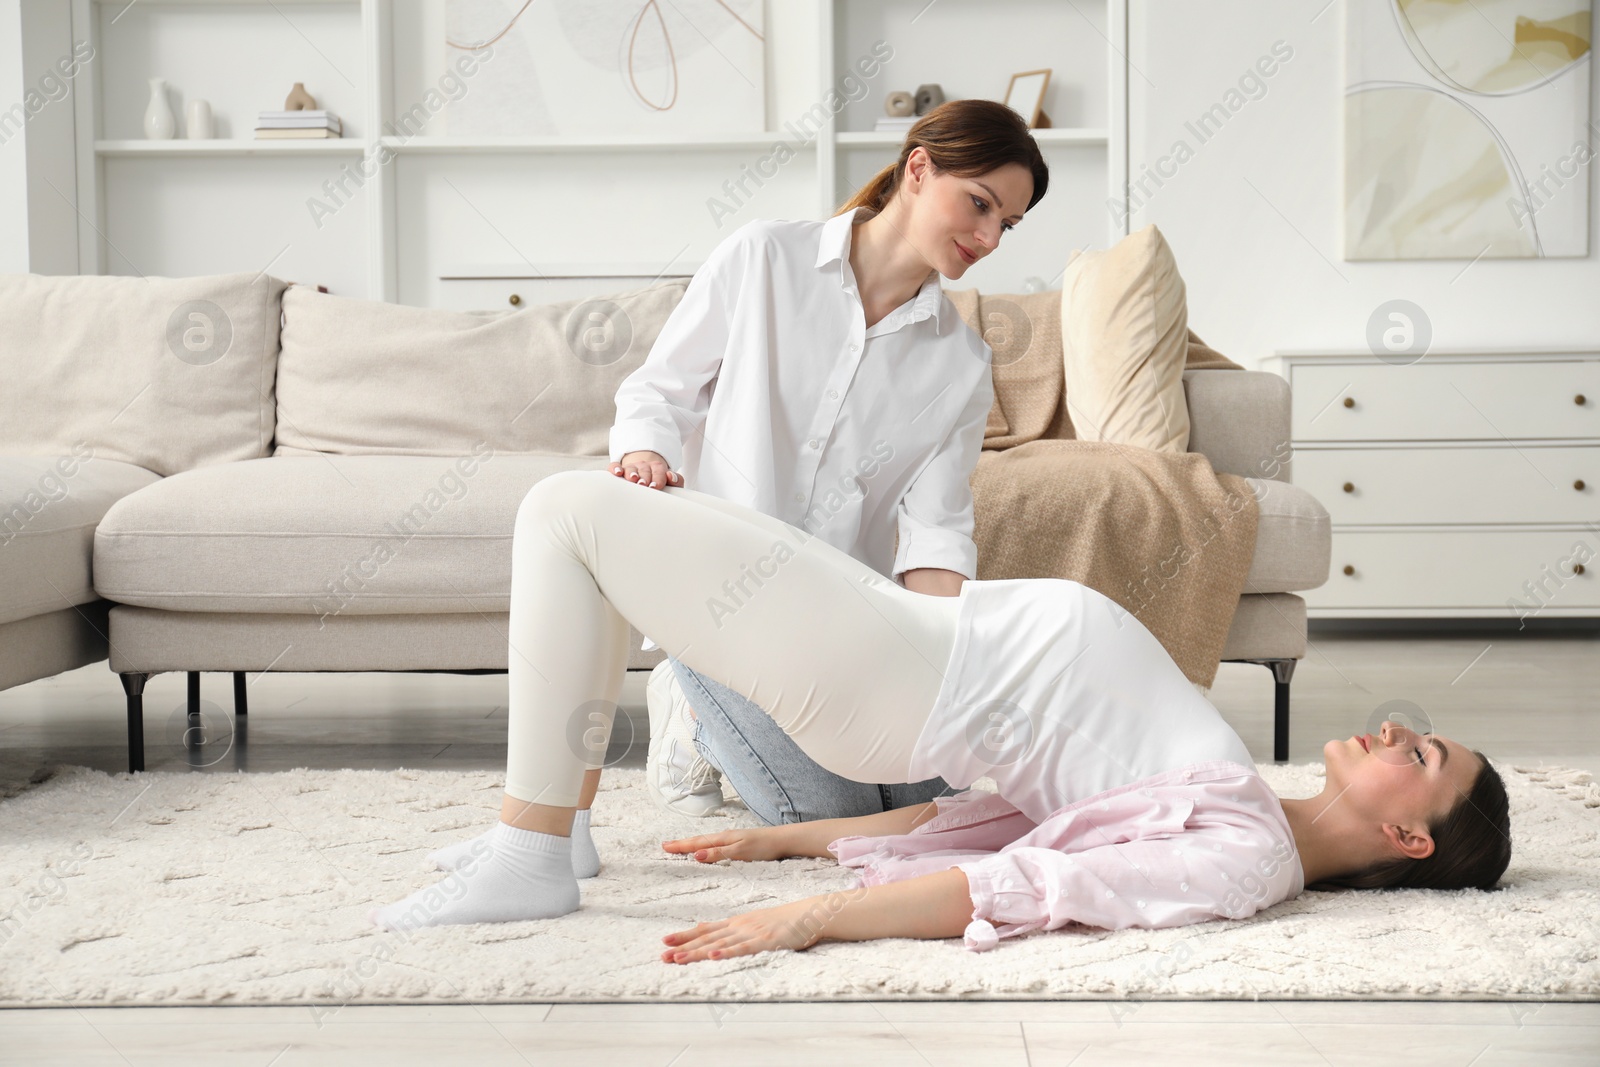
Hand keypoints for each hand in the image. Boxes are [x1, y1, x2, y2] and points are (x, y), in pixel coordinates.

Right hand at [611, 450, 681, 489]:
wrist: (645, 472)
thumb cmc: (658, 481)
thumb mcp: (670, 481)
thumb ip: (677, 480)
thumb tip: (670, 476)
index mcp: (657, 468)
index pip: (659, 472)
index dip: (657, 479)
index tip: (655, 487)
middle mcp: (644, 466)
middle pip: (644, 470)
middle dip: (644, 477)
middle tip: (643, 484)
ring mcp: (632, 467)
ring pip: (630, 468)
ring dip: (631, 473)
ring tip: (632, 479)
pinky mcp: (620, 468)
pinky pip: (615, 465)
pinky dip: (615, 468)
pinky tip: (617, 472)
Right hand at [661, 825, 789, 863]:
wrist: (784, 840)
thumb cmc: (764, 846)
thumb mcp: (740, 852)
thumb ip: (718, 854)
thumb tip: (696, 855)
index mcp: (723, 838)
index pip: (697, 843)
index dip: (680, 846)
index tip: (665, 847)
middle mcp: (725, 837)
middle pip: (699, 840)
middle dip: (682, 843)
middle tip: (665, 845)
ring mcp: (732, 839)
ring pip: (706, 841)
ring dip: (691, 844)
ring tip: (680, 846)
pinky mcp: (738, 843)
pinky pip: (715, 844)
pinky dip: (704, 846)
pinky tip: (705, 849)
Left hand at [661, 898, 824, 963]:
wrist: (809, 913)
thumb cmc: (784, 920)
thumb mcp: (755, 923)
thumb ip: (735, 930)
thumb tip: (714, 935)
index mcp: (737, 922)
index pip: (706, 929)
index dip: (685, 936)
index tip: (666, 941)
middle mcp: (740, 926)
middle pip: (707, 938)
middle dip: (684, 947)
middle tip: (663, 955)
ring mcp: (751, 933)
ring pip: (720, 944)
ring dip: (698, 952)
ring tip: (678, 958)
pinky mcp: (765, 942)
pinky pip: (743, 949)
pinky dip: (727, 953)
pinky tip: (713, 956)